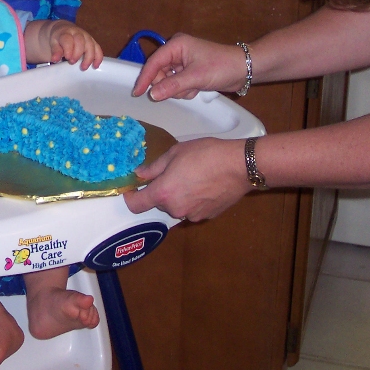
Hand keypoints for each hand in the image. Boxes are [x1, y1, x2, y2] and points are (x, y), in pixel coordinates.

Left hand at [46, 21, 103, 69]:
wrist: (63, 30)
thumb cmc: (58, 38)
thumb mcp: (53, 43)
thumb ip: (55, 51)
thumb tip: (55, 59)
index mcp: (66, 32)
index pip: (68, 39)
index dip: (68, 49)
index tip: (66, 57)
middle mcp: (77, 33)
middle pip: (80, 41)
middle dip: (77, 54)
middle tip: (72, 62)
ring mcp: (86, 37)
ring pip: (91, 45)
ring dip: (88, 58)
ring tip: (83, 67)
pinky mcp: (92, 42)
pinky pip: (98, 49)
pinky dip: (98, 58)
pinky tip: (95, 66)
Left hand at [123, 137, 252, 220]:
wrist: (239, 166)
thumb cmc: (206, 155)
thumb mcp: (175, 153)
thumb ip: (154, 168)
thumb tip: (139, 174)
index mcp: (164, 193)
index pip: (136, 205)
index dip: (131, 197)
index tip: (132, 189)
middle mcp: (176, 209)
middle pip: (159, 203)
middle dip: (161, 190)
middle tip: (173, 172)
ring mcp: (192, 215)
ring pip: (177, 206)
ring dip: (178, 195)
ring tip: (192, 177)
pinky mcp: (207, 216)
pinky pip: (192, 209)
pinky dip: (193, 200)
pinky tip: (204, 185)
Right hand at [132, 34, 249, 100]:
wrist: (244, 69)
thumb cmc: (221, 67)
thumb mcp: (196, 77)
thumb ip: (172, 86)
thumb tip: (152, 94)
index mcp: (176, 45)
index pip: (154, 62)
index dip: (145, 78)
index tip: (137, 93)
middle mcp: (176, 51)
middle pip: (159, 72)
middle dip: (169, 85)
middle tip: (183, 89)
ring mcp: (182, 61)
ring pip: (167, 80)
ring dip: (178, 89)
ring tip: (194, 88)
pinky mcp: (187, 70)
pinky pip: (176, 83)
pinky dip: (184, 89)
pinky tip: (196, 88)